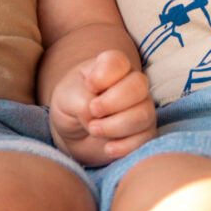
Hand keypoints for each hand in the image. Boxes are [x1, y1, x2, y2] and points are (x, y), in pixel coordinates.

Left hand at [47, 48, 155, 164]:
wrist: (74, 132)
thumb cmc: (71, 105)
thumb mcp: (65, 97)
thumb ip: (80, 99)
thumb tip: (95, 116)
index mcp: (112, 67)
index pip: (118, 62)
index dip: (103, 75)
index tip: (88, 86)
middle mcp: (132, 85)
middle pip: (138, 85)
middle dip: (112, 101)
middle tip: (93, 110)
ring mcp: (142, 109)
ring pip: (142, 115)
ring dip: (115, 125)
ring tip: (93, 129)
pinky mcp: (145, 133)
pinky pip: (144, 139)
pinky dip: (124, 146)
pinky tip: (108, 148)